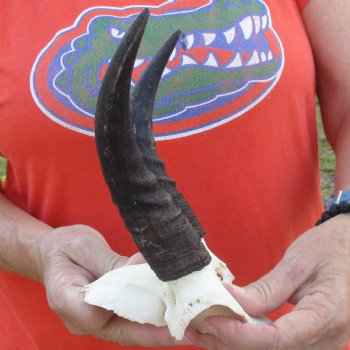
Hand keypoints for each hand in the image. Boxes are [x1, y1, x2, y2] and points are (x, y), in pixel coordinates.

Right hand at [33, 224, 196, 346]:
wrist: (56, 252)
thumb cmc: (65, 248)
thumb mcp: (84, 247)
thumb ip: (111, 264)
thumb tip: (143, 268)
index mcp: (66, 300)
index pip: (97, 314)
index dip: (131, 310)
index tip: (161, 307)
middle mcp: (83, 317)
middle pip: (121, 332)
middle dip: (155, 335)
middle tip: (187, 333)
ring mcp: (97, 318)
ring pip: (130, 329)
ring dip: (159, 329)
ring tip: (189, 328)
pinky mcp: (109, 312)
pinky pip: (132, 318)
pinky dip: (154, 317)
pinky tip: (176, 312)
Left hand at [196, 215, 349, 348]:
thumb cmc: (330, 249)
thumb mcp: (297, 263)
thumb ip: (266, 289)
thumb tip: (229, 299)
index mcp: (327, 315)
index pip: (277, 339)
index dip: (239, 335)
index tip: (209, 321)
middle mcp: (328, 340)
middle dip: (230, 343)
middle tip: (195, 327)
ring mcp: (323, 345)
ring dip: (236, 345)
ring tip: (203, 329)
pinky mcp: (313, 342)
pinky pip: (278, 348)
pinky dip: (249, 341)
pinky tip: (228, 329)